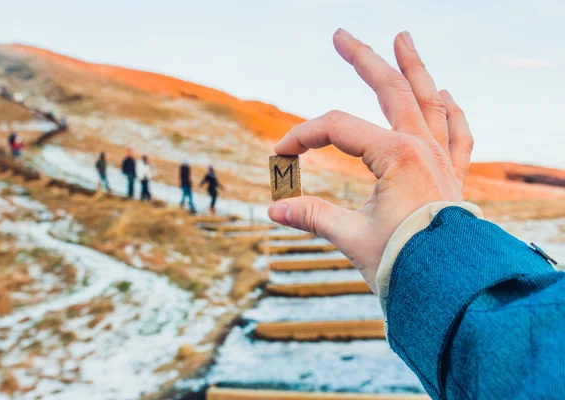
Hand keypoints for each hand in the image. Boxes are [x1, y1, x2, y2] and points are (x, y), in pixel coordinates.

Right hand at [268, 29, 472, 292]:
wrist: (452, 289)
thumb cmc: (404, 263)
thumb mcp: (351, 237)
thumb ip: (312, 215)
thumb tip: (273, 209)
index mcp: (395, 157)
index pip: (337, 128)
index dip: (303, 136)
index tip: (280, 154)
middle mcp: (422, 148)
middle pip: (390, 90)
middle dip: (364, 60)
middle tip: (342, 36)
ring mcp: (441, 159)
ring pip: (428, 101)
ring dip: (415, 68)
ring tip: (403, 38)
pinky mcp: (452, 176)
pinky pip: (457, 134)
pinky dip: (451, 112)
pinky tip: (445, 95)